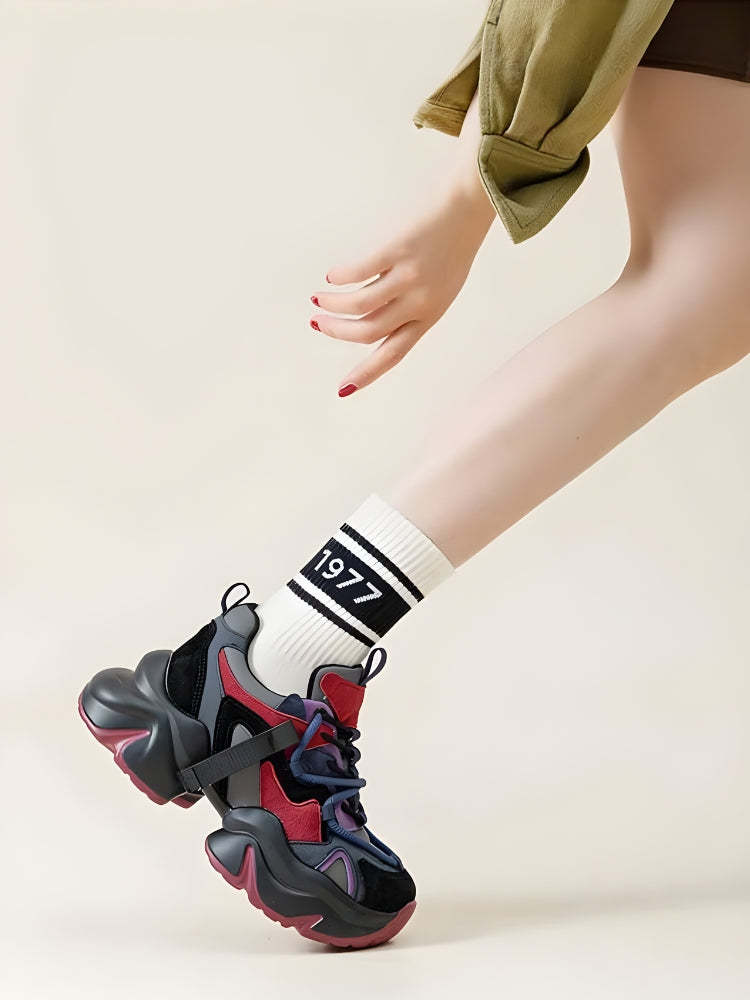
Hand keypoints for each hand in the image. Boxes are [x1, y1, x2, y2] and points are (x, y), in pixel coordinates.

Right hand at [311, 175, 494, 395]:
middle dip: (337, 333)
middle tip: (318, 324)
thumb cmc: (452, 244)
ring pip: (359, 306)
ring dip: (333, 306)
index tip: (343, 389)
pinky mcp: (398, 250)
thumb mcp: (441, 287)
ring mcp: (410, 277)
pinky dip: (340, 277)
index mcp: (431, 315)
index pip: (393, 354)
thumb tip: (370, 322)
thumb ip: (413, 308)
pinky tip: (333, 276)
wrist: (470, 202)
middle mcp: (421, 302)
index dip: (366, 374)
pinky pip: (359, 272)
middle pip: (368, 332)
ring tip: (320, 299)